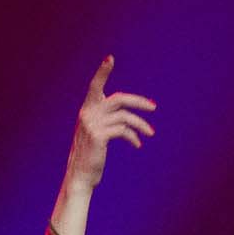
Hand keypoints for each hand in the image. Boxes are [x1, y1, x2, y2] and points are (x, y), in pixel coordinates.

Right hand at [65, 55, 157, 191]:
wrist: (80, 176)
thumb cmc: (89, 155)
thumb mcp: (94, 134)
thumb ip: (105, 120)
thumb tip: (127, 117)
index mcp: (86, 110)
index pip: (95, 86)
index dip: (102, 72)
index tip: (110, 58)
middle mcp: (88, 114)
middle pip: (119, 99)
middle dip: (139, 102)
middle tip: (153, 107)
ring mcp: (93, 124)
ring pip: (125, 116)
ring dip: (140, 124)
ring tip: (150, 133)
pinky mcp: (99, 136)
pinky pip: (123, 130)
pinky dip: (133, 136)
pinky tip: (137, 143)